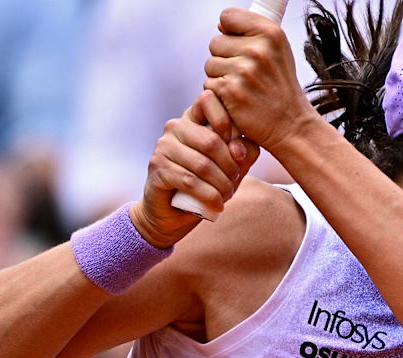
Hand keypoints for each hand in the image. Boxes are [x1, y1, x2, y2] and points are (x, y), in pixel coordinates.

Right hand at [130, 90, 259, 248]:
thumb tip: (237, 148)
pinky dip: (208, 196)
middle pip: (211, 141)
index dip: (227, 121)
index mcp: (193, 118)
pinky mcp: (157, 168)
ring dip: (221, 185)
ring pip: (202, 164)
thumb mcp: (233, 166)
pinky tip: (217, 205)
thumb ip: (244, 151)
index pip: (208, 100)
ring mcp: (163, 146)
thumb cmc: (207, 184)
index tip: (236, 149)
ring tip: (227, 196)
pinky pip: (189, 181)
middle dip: (229, 166)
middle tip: (235, 180)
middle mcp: (175, 127)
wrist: (174, 213)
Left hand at [203, 8, 322, 153]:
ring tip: (243, 89)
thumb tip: (221, 26)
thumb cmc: (282, 89)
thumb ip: (253, 35)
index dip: (228, 31)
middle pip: (215, 42)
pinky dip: (219, 95)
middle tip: (245, 75)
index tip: (238, 44)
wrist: (290, 125)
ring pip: (210, 65)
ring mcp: (243, 70)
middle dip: (224, 58)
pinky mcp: (229, 90)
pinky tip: (237, 101)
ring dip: (220, 78)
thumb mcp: (279, 52)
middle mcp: (258, 49)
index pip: (228, 16)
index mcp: (271, 33)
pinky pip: (209, 85)